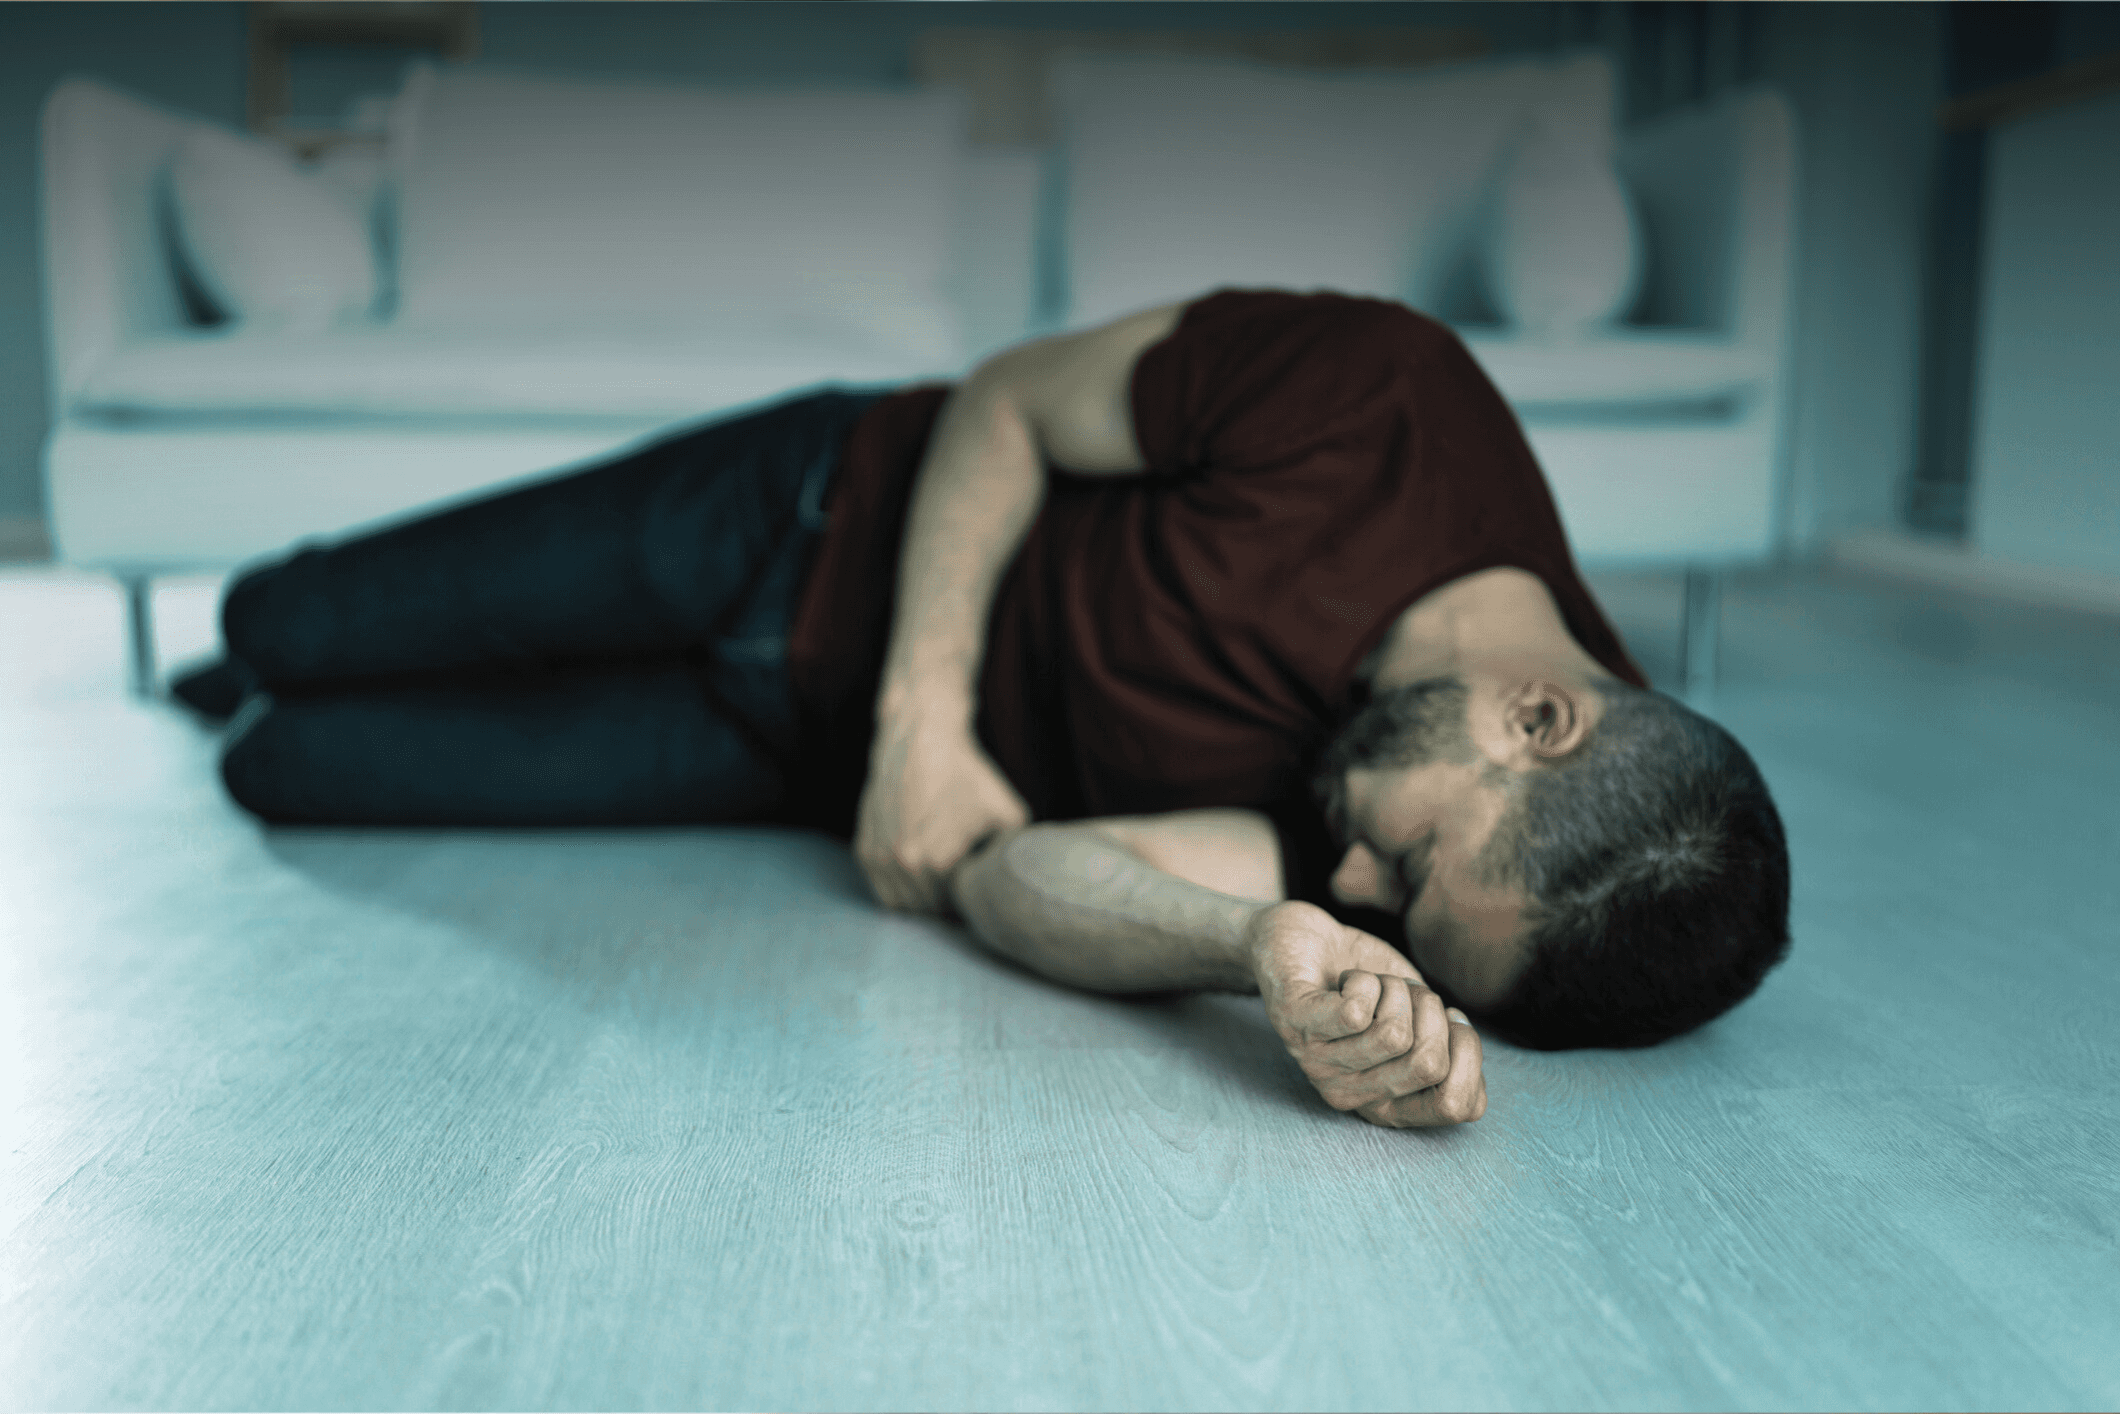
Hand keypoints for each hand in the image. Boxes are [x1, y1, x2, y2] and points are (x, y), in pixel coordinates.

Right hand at [855, 707, 1030, 915]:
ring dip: (923, 899)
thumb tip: (1020, 883)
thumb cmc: (967, 775)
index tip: (980, 887)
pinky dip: (901, 887)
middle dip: (948, 903)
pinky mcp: (865, 849)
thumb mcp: (1007, 813)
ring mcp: (879, 858)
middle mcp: (903, 864)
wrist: (920, 739)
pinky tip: (921, 868)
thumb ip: (1014, 854)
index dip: (972, 903)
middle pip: (930, 911)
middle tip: (964, 883)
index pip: (958, 909)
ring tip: (943, 876)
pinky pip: (883, 889)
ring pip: (904, 906)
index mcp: (938, 863)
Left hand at [1246, 901, 1487, 1128]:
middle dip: (1431, 1010)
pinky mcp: (1293, 1021)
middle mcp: (1347, 1093)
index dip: (1469, 1053)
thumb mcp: (1418, 1022)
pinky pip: (1355, 1011)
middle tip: (1403, 993)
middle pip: (1428, 1064)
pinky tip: (1348, 979)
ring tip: (1373, 983)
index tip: (1449, 1018)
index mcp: (1382, 1102)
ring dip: (1395, 990)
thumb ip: (1445, 1054)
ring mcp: (1316, 1061)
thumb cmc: (1368, 985)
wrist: (1304, 938)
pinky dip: (1365, 980)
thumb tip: (1474, 1086)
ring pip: (1394, 1034)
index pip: (1452, 1107)